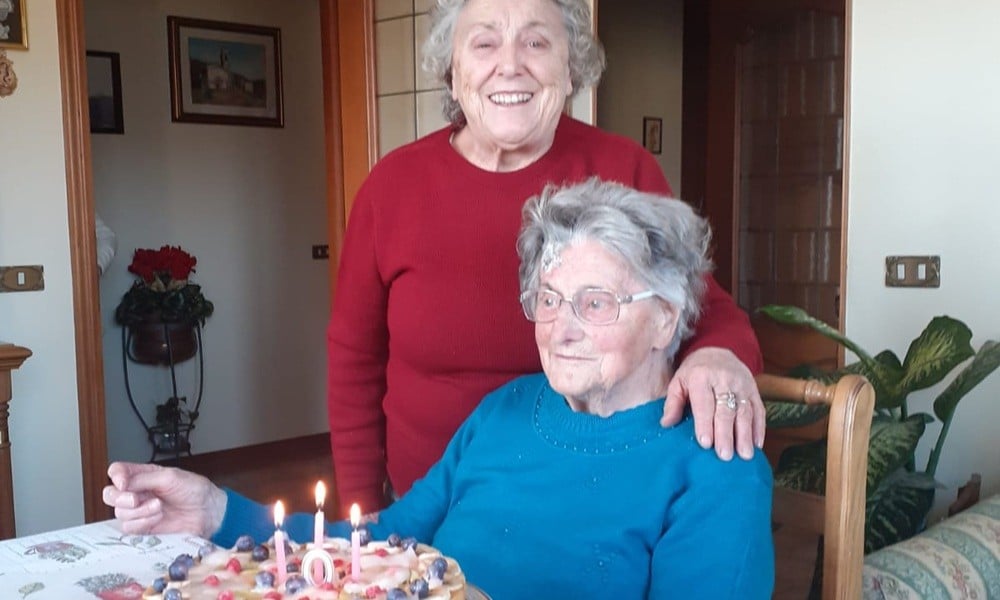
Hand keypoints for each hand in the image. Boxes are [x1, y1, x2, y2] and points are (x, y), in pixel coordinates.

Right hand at [103, 462, 227, 538]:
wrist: (207, 512)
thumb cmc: (194, 490)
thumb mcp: (170, 477)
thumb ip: (144, 479)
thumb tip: (120, 482)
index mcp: (143, 475)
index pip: (117, 472)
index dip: (116, 476)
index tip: (123, 482)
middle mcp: (138, 492)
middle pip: (110, 494)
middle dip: (120, 498)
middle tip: (136, 499)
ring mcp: (139, 510)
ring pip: (119, 513)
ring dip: (139, 511)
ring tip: (159, 507)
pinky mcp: (144, 527)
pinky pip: (129, 527)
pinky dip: (142, 522)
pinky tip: (158, 517)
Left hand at [662, 347, 764, 460]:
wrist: (717, 352)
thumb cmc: (694, 373)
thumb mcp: (678, 382)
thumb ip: (673, 403)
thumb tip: (666, 424)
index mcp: (702, 376)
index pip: (704, 403)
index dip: (705, 424)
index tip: (706, 444)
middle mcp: (724, 379)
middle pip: (726, 410)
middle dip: (726, 434)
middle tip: (725, 455)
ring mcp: (742, 385)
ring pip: (745, 412)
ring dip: (745, 435)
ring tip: (744, 455)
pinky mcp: (754, 390)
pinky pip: (759, 410)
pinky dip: (759, 428)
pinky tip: (757, 444)